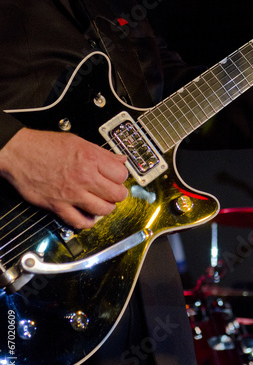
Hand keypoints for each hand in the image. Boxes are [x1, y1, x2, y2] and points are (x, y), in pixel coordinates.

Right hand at [0, 128, 128, 228]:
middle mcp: (84, 176)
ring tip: (102, 203)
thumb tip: (120, 160)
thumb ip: (102, 153)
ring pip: (103, 210)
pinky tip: (89, 216)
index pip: (122, 175)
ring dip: (106, 208)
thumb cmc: (44, 146)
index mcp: (91, 158)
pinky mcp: (59, 206)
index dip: (121, 177)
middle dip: (117, 194)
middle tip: (112, 192)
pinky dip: (88, 222)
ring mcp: (72, 193)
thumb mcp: (78, 141)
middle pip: (117, 194)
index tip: (117, 178)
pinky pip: (80, 222)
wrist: (18, 153)